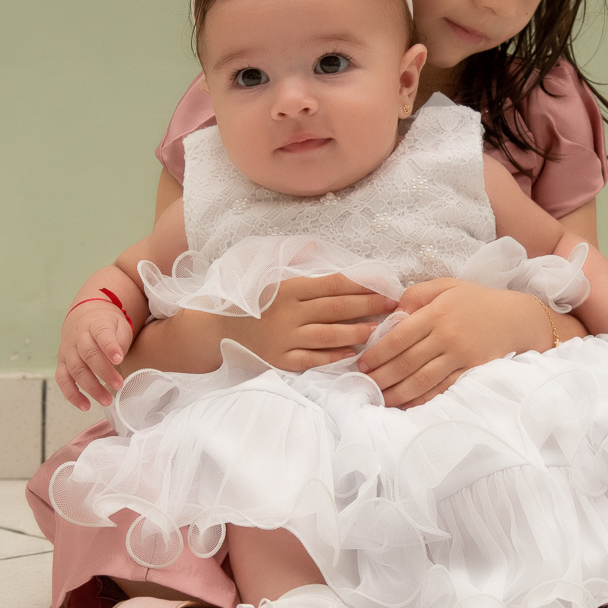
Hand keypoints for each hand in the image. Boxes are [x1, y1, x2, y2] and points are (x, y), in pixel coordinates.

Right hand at [56, 301, 134, 409]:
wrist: (84, 316)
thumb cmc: (106, 325)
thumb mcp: (119, 325)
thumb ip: (120, 340)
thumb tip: (118, 358)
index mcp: (95, 325)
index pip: (101, 334)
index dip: (109, 347)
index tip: (119, 359)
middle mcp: (78, 337)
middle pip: (88, 355)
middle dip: (104, 372)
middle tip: (119, 385)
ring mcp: (68, 351)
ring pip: (76, 370)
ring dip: (91, 387)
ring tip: (106, 400)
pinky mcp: (62, 363)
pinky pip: (63, 380)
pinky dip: (72, 395)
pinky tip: (85, 405)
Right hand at [223, 275, 399, 368]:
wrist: (215, 330)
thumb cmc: (248, 300)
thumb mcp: (266, 274)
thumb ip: (292, 260)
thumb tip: (314, 246)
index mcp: (288, 288)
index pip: (333, 285)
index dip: (361, 285)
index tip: (384, 286)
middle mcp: (288, 313)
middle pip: (337, 309)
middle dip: (368, 307)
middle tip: (392, 307)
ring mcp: (284, 338)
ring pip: (329, 335)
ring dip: (357, 332)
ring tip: (378, 330)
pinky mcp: (279, 361)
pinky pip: (312, 360)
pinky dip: (333, 357)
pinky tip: (351, 354)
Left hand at [357, 280, 586, 408]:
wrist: (516, 317)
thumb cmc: (476, 300)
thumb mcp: (445, 286)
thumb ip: (415, 295)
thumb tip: (391, 314)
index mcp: (437, 311)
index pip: (399, 336)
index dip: (377, 353)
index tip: (362, 364)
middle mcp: (447, 334)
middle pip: (406, 362)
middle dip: (382, 377)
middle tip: (364, 386)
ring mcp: (460, 355)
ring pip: (421, 380)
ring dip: (397, 393)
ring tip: (380, 399)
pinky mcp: (471, 370)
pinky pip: (442, 388)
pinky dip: (422, 399)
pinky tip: (407, 403)